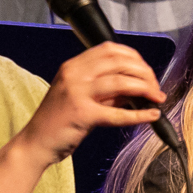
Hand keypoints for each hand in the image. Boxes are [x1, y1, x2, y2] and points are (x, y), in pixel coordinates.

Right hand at [16, 42, 163, 164]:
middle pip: (119, 62)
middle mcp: (74, 74)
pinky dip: (139, 114)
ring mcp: (76, 93)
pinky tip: (152, 115)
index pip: (110, 49)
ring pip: (121, 82)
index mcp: (73, 66)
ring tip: (157, 98)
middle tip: (155, 87)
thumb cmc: (59, 122)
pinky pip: (117, 113)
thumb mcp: (81, 97)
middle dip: (144, 73)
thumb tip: (138, 88)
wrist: (35, 143)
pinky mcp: (82, 115)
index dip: (134, 58)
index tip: (146, 70)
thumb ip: (107, 91)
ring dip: (145, 89)